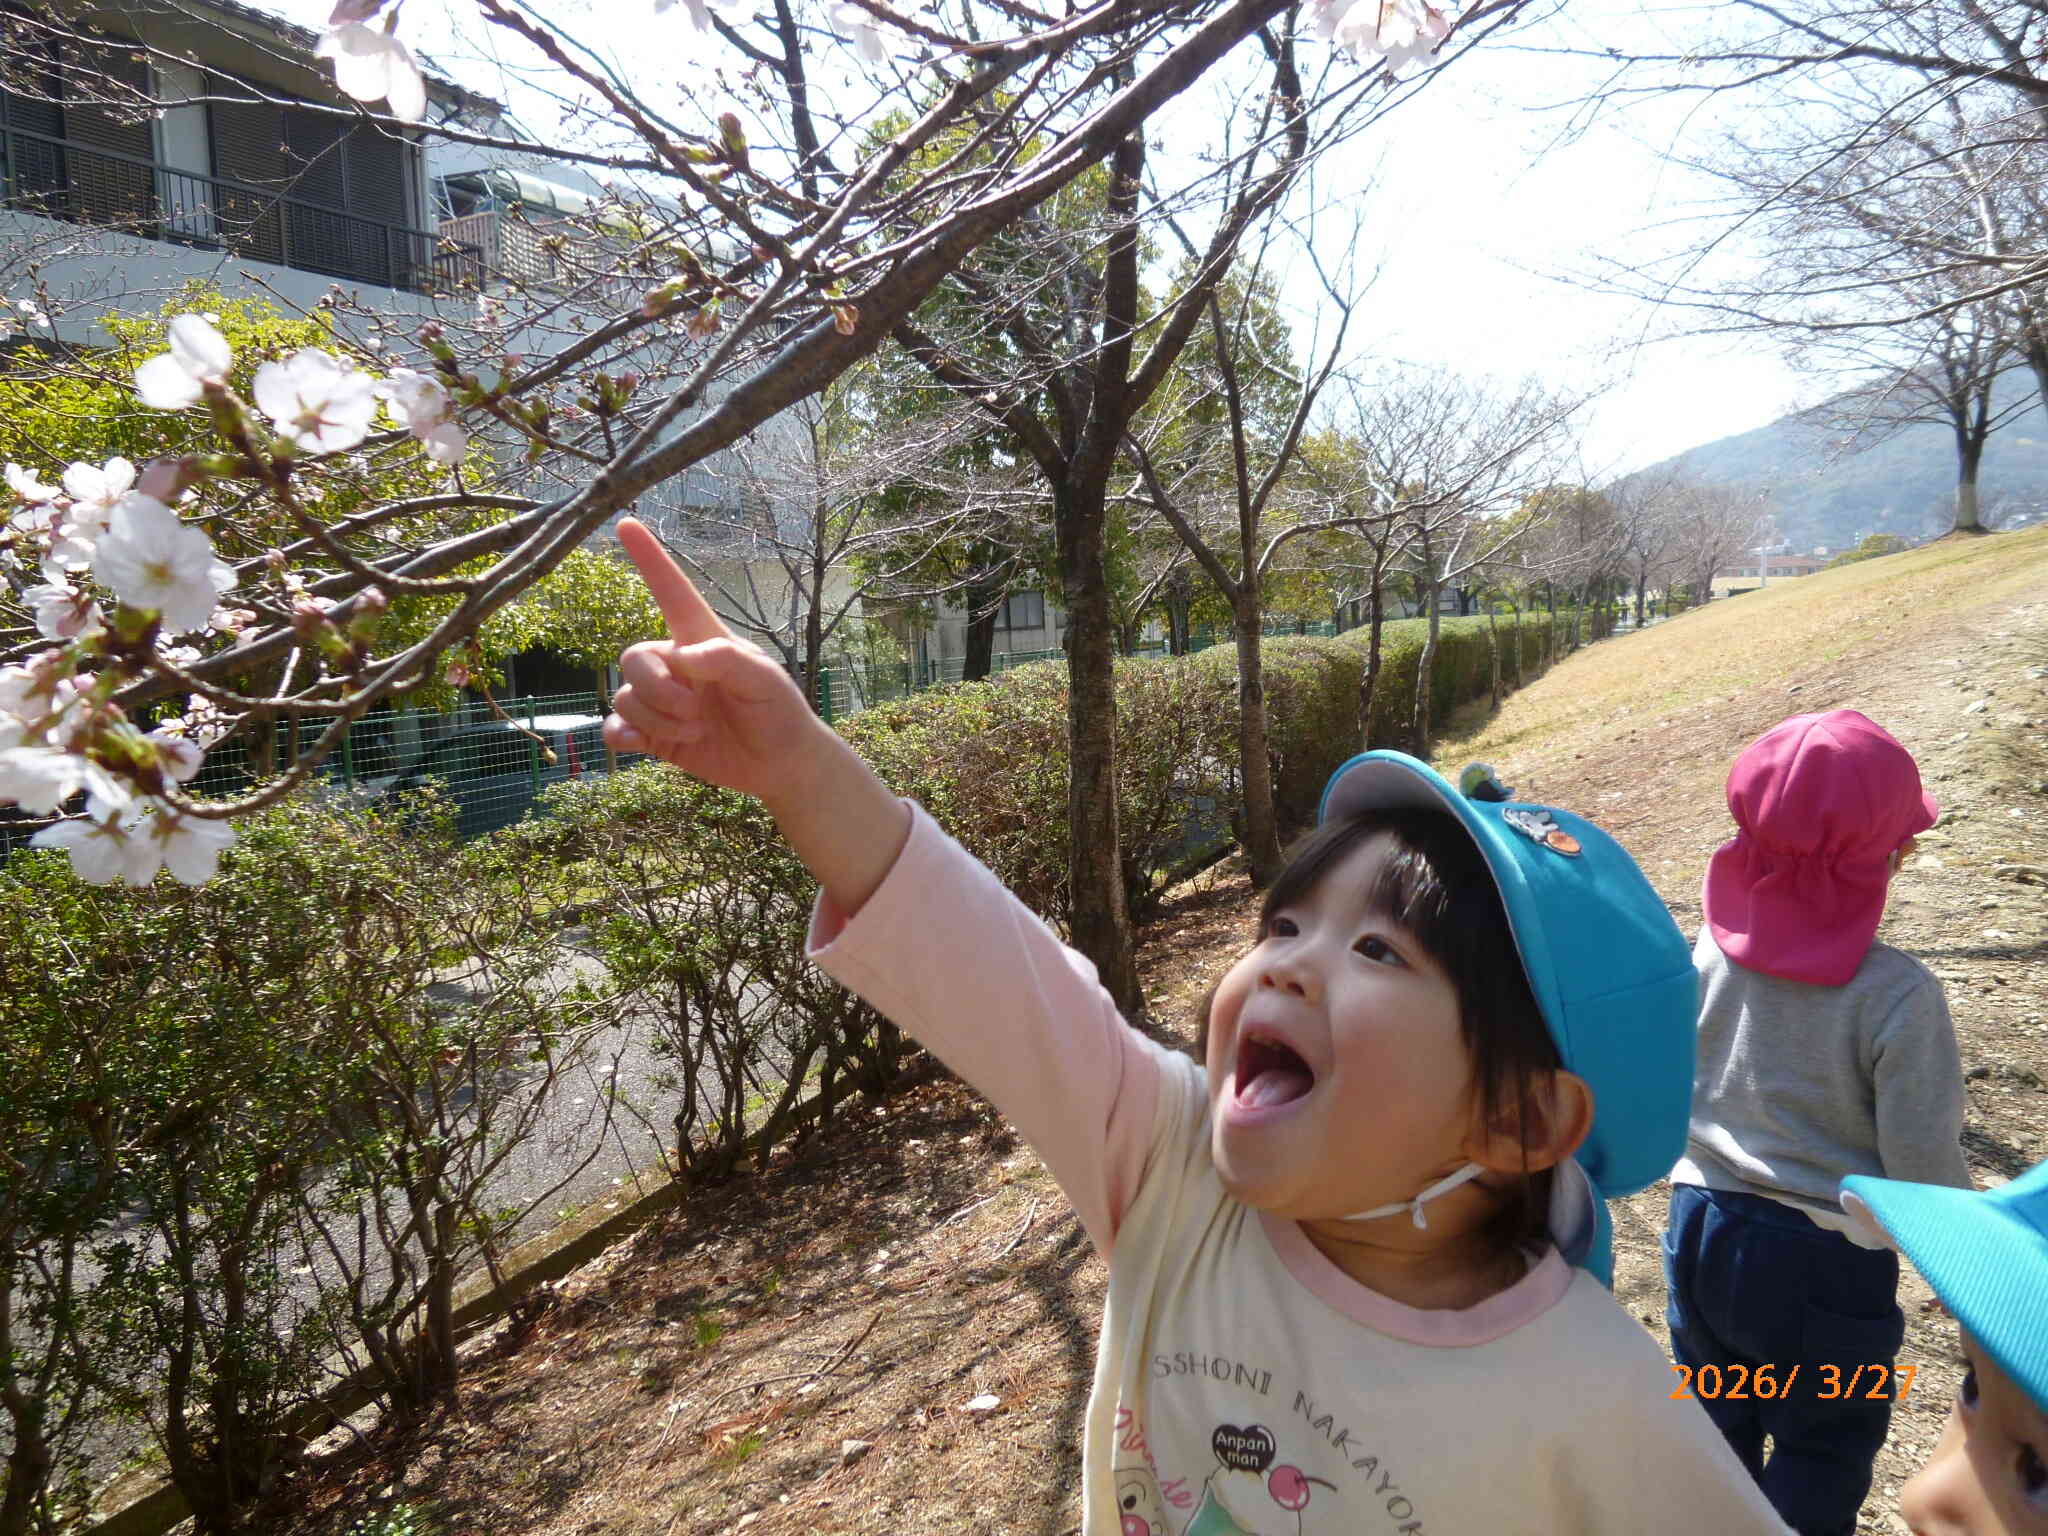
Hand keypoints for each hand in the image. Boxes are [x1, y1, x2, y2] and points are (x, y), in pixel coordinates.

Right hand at [606, 518, 824, 806]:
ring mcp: (663, 701)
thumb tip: (682, 656)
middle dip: (657, 689)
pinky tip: (639, 743)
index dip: (650, 560)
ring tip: (695, 731)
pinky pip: (615, 726)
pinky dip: (621, 735)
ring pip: (625, 696)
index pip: (672, 593)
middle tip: (695, 712)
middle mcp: (677, 666)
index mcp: (703, 642)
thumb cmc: (779, 711)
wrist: (780, 765)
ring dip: (656, 719)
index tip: (626, 523)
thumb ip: (726, 659)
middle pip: (633, 658)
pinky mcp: (654, 734)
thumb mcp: (765, 679)